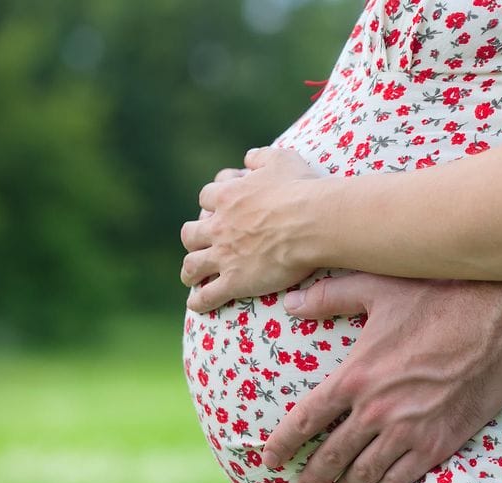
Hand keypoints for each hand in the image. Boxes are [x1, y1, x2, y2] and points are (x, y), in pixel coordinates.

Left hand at [180, 148, 320, 311]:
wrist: (311, 222)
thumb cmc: (300, 189)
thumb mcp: (281, 159)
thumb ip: (261, 157)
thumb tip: (249, 158)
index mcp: (228, 197)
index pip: (207, 197)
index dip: (212, 203)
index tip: (218, 207)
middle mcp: (219, 226)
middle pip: (191, 232)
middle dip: (193, 238)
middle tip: (199, 243)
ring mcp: (224, 255)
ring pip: (193, 265)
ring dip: (190, 271)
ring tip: (190, 277)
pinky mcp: (234, 280)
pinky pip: (208, 294)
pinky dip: (198, 301)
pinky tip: (195, 306)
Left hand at [262, 272, 501, 482]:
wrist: (500, 317)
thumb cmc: (440, 296)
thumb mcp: (378, 289)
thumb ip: (330, 297)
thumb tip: (290, 302)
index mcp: (354, 376)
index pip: (304, 421)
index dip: (282, 445)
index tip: (269, 460)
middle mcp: (375, 411)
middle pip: (330, 457)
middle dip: (312, 477)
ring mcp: (408, 432)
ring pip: (363, 475)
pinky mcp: (438, 443)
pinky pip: (400, 481)